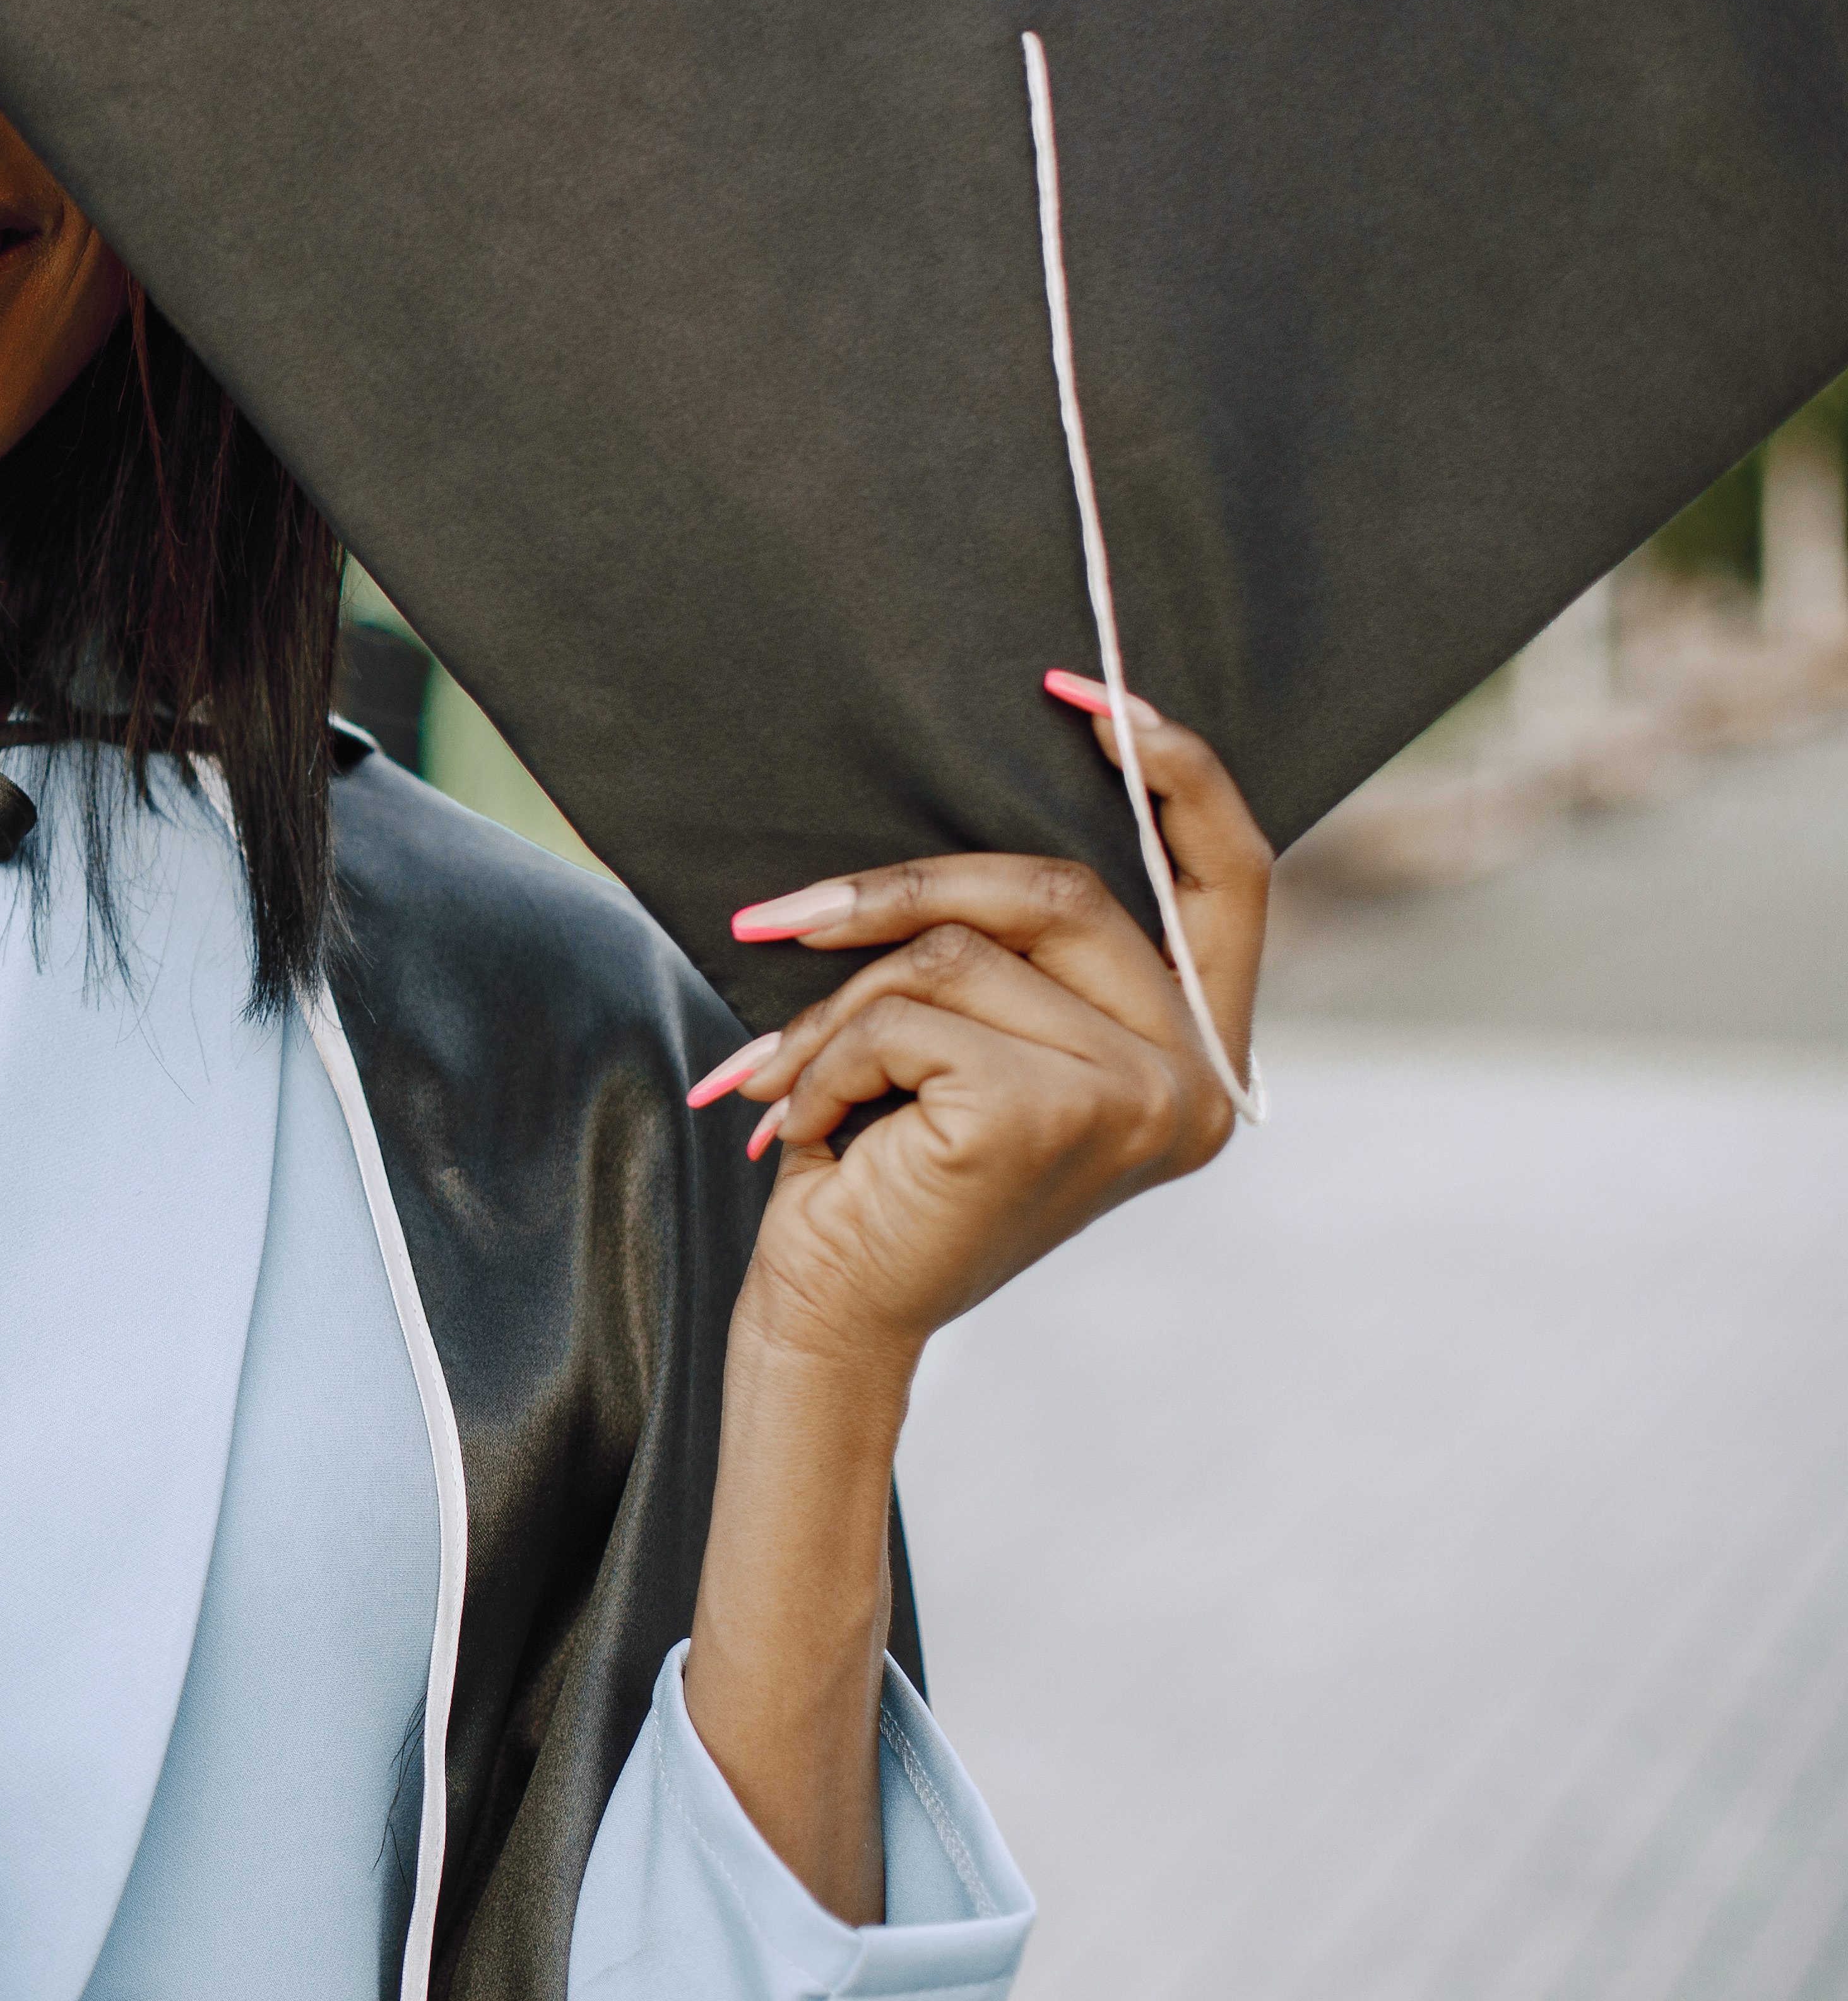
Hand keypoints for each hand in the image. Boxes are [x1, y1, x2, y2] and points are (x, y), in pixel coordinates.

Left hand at [676, 682, 1263, 1917]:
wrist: (830, 1312)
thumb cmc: (885, 1166)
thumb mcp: (964, 1039)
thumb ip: (1010, 952)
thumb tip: (968, 819)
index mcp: (1197, 1052)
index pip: (1231, 873)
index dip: (1174, 767)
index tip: (1081, 689)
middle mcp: (1198, 1079)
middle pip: (1054, 890)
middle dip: (897, 893)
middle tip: (769, 920)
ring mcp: (1143, 1098)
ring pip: (960, 952)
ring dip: (840, 1008)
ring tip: (787, 1082)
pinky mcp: (1055, 1111)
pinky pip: (911, 1014)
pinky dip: (827, 1059)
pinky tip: (810, 1134)